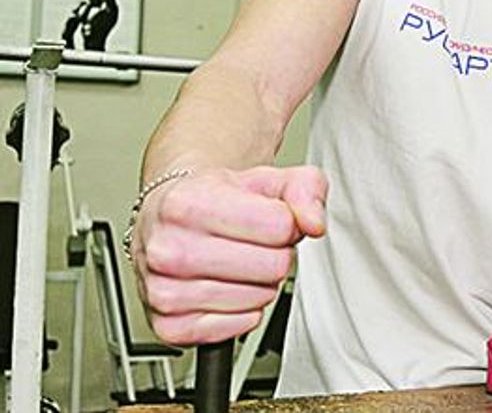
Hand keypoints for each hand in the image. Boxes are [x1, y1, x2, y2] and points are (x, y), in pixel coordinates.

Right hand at [131, 165, 326, 344]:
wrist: (169, 217)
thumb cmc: (217, 199)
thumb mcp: (268, 179)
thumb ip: (305, 189)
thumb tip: (314, 223)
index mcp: (187, 204)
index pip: (279, 226)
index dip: (287, 224)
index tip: (269, 219)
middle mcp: (168, 249)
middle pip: (272, 267)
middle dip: (276, 255)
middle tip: (255, 244)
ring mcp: (163, 292)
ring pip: (258, 299)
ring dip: (260, 284)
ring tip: (238, 263)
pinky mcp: (169, 326)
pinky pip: (237, 328)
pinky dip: (243, 312)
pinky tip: (227, 288)